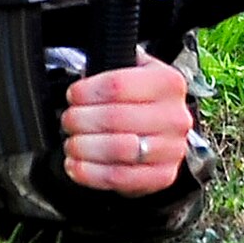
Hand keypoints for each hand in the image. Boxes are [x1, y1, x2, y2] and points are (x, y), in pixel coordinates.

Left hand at [60, 50, 193, 196]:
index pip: (117, 84)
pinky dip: (89, 173)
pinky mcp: (163, 176)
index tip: (72, 96)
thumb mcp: (135, 72)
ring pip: (116, 149)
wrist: (163, 135)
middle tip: (68, 121)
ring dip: (83, 147)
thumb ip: (113, 65)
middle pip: (114, 117)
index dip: (85, 91)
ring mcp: (172, 149)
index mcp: (168, 82)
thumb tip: (80, 72)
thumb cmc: (140, 102)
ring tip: (71, 143)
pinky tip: (75, 165)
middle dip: (80, 120)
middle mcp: (175, 116)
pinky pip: (119, 177)